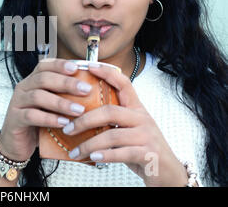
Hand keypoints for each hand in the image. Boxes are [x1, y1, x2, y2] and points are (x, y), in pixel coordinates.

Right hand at [0, 58, 92, 161]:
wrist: (17, 143)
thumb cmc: (38, 122)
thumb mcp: (51, 106)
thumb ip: (64, 96)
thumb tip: (92, 89)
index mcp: (32, 80)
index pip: (45, 65)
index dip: (60, 65)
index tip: (78, 68)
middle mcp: (23, 88)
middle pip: (43, 78)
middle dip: (66, 83)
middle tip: (86, 89)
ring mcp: (17, 103)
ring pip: (37, 96)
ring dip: (60, 103)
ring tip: (79, 110)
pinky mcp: (14, 119)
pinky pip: (31, 116)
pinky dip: (49, 118)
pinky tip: (63, 123)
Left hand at [62, 62, 188, 186]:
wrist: (169, 172)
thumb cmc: (143, 148)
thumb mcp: (129, 129)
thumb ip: (111, 121)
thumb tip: (79, 116)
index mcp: (136, 109)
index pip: (124, 84)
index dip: (107, 73)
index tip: (89, 66)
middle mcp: (142, 119)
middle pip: (110, 111)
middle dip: (84, 120)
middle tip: (68, 128)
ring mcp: (146, 136)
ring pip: (112, 135)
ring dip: (89, 145)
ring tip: (75, 152)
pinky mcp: (149, 154)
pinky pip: (122, 153)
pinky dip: (106, 155)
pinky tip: (93, 157)